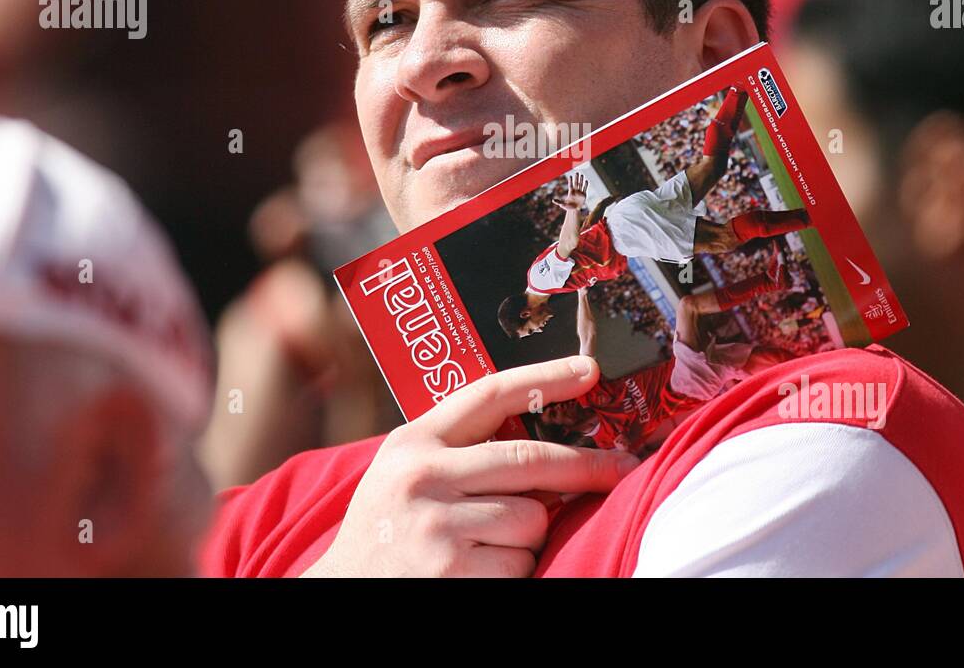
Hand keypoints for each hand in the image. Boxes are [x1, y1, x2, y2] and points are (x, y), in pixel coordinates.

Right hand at [301, 356, 638, 576]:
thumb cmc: (386, 531)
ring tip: (486, 545)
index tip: (589, 370)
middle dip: (587, 466)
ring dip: (528, 537)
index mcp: (413, 443)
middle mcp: (423, 477)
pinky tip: (480, 572)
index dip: (545, 377)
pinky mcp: (453, 572)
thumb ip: (459, 450)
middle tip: (622, 467)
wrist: (341, 593)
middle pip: (530, 459)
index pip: (489, 395)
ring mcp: (437, 527)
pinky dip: (515, 571)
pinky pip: (522, 564)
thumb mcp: (405, 474)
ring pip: (533, 518)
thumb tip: (548, 438)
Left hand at [557, 172, 587, 211]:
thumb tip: (553, 200)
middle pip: (576, 183)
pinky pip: (585, 189)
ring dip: (581, 180)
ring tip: (582, 175)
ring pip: (580, 185)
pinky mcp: (583, 195)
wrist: (574, 210)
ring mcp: (580, 192)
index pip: (570, 185)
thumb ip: (559, 202)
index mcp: (570, 192)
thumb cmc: (568, 207)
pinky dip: (586, 185)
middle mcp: (575, 191)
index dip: (570, 181)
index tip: (570, 176)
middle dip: (576, 178)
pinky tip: (586, 181)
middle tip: (577, 172)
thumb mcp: (563, 204)